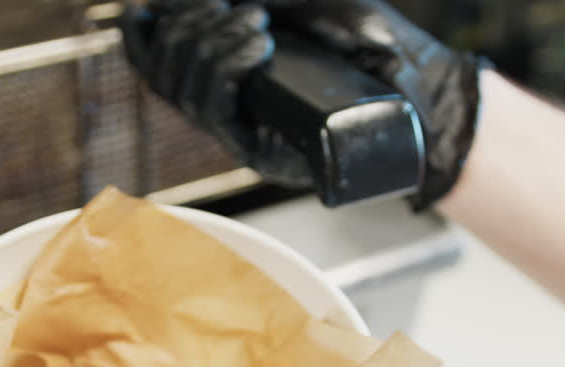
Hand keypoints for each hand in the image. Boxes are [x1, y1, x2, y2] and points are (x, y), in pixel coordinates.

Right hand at [120, 0, 486, 208]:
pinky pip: (217, 116)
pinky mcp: (260, 153)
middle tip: (232, 6)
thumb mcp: (319, 7)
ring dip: (210, 46)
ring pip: (186, 92)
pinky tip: (255, 45)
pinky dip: (228, 73)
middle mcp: (227, 105)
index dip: (144, 35)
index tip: (156, 4)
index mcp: (227, 74)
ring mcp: (241, 130)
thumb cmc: (374, 45)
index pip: (158, 62)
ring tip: (255, 21)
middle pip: (167, 74)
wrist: (420, 90)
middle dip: (187, 29)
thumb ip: (280, 2)